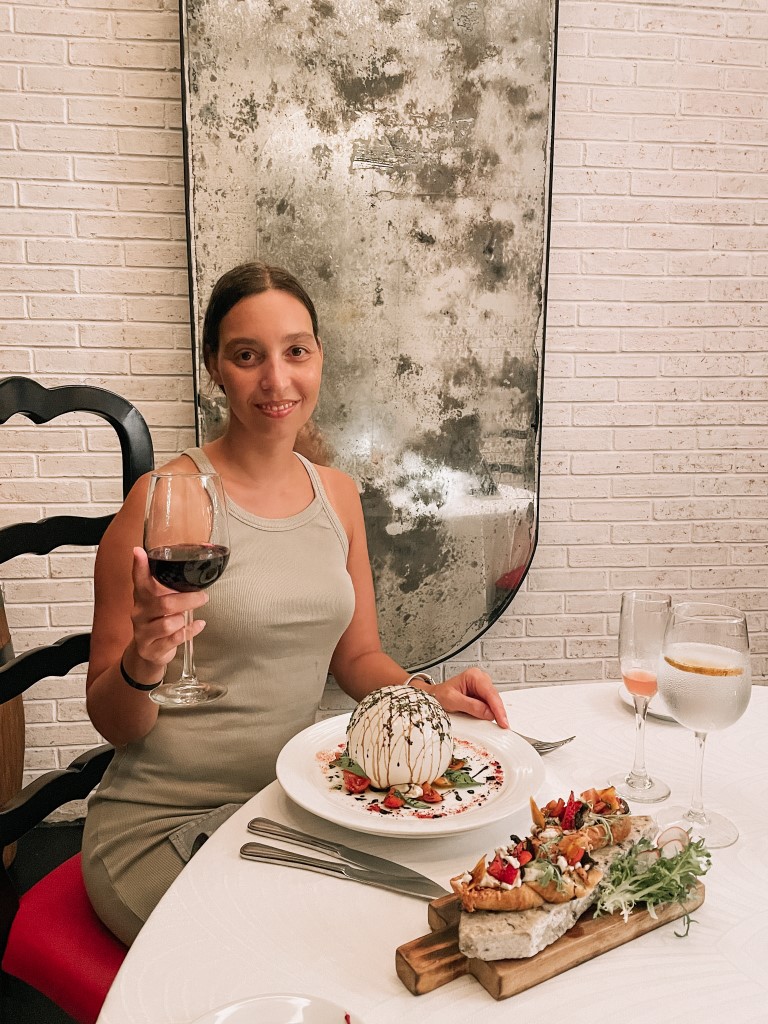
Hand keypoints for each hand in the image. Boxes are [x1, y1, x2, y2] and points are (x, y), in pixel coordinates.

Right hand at [127, 547, 207, 676]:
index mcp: (142, 597)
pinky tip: (198, 626)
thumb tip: (202, 554)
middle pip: (164, 604)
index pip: (139, 579)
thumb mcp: (161, 600)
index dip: (139, 566)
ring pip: (168, 624)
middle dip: (187, 600)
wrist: (149, 652)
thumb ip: (174, 584)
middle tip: (203, 596)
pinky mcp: (150, 649)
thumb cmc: (160, 620)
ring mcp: (143, 632)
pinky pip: (174, 639)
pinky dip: (189, 632)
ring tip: (189, 616)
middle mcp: (139, 613)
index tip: (139, 552)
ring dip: (184, 620)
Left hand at [430, 667, 508, 727]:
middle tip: (503, 726)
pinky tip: (492, 720)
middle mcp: (480, 679)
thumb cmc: (439, 695)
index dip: (498, 708)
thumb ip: (471, 706)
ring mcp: (482, 688)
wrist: (433, 697)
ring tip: (499, 725)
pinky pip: (490, 706)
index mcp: (473, 676)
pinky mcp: (481, 697)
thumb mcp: (452, 701)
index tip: (503, 721)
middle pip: (494, 697)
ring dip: (496, 713)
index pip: (490, 692)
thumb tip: (488, 714)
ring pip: (494, 702)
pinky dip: (491, 714)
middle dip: (499, 711)